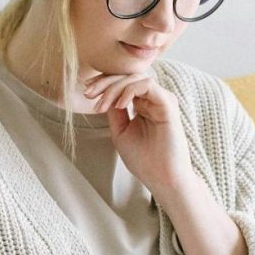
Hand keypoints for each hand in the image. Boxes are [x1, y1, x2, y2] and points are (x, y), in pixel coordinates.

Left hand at [84, 72, 193, 197]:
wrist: (161, 178)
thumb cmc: (144, 160)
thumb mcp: (120, 132)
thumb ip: (114, 112)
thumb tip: (103, 93)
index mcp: (143, 105)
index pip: (123, 83)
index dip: (104, 83)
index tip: (86, 92)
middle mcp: (153, 100)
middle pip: (128, 76)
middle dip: (105, 82)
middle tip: (88, 94)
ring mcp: (161, 100)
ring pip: (136, 77)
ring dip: (114, 87)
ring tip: (101, 105)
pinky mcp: (168, 104)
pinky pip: (147, 85)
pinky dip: (129, 91)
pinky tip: (119, 105)